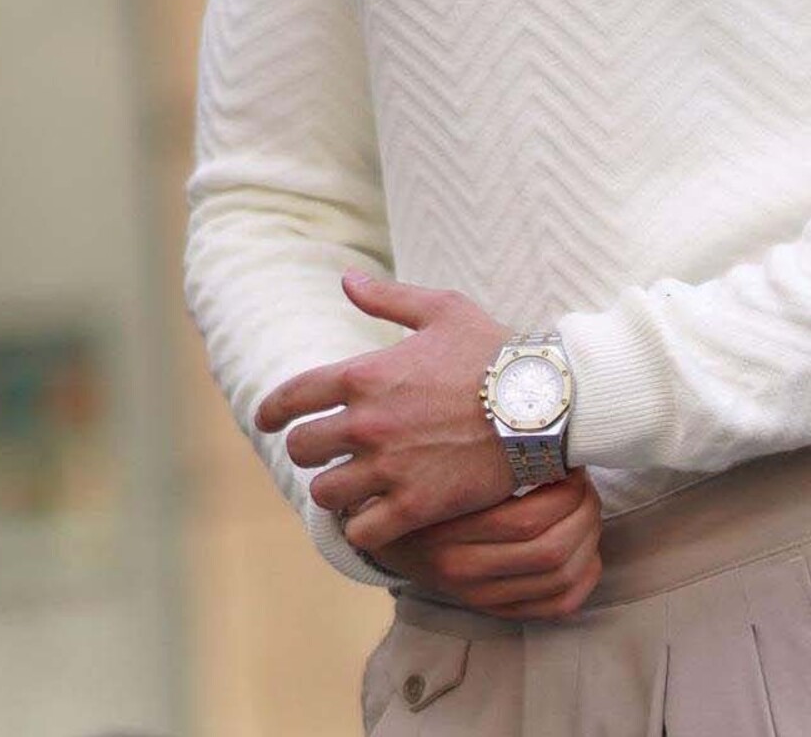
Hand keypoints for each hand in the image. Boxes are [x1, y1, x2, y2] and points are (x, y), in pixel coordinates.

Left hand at [253, 272, 522, 555]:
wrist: (543, 402)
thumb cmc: (495, 350)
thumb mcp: (443, 310)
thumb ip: (388, 297)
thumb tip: (347, 279)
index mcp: (366, 374)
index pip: (292, 397)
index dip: (272, 411)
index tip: (268, 421)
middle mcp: (367, 423)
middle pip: (303, 449)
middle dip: (309, 449)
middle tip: (326, 452)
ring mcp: (389, 468)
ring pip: (326, 493)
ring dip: (336, 489)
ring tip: (352, 486)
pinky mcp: (415, 506)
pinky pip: (362, 531)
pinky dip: (362, 526)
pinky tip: (375, 517)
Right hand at [362, 467, 603, 619]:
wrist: (383, 534)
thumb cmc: (419, 483)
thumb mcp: (435, 461)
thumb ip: (482, 451)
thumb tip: (544, 423)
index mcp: (449, 528)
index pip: (528, 520)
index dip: (565, 491)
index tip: (569, 463)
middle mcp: (463, 568)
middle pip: (550, 550)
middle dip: (584, 512)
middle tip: (584, 482)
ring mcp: (479, 594)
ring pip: (559, 578)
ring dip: (588, 540)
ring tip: (587, 507)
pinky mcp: (493, 608)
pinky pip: (554, 607)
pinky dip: (583, 580)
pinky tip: (588, 552)